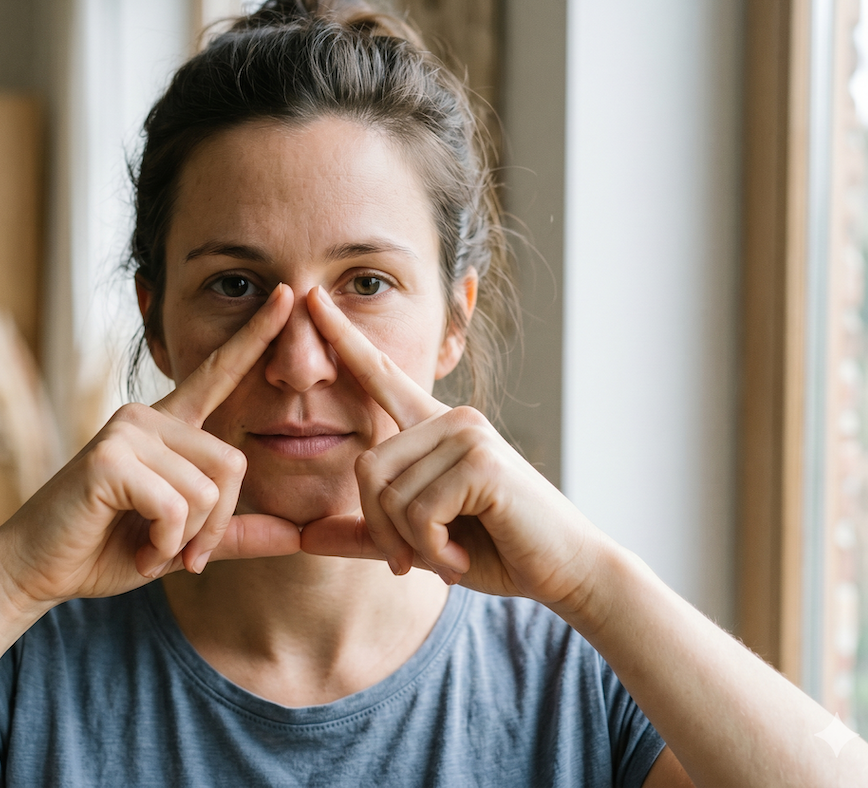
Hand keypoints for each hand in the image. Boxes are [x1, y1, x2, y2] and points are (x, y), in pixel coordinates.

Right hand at [0, 284, 301, 609]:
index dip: (255, 336)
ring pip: (206, 489)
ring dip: (187, 539)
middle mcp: (148, 416)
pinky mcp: (110, 458)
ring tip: (149, 548)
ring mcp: (127, 431)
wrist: (36, 569)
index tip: (287, 294)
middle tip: (183, 555)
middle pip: (232, 463)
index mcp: (168, 426)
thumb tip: (299, 536)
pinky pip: (175, 507)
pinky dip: (165, 543)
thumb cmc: (105, 549)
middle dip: (216, 523)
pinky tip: (137, 549)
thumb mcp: (182, 543)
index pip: (219, 374)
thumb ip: (235, 533)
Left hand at [298, 286, 608, 612]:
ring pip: (389, 494)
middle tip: (411, 559)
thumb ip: (366, 534)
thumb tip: (304, 537)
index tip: (312, 296)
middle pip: (367, 466)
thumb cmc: (496, 550)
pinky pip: (418, 511)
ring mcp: (468, 433)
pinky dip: (432, 547)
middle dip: (381, 528)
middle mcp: (450, 419)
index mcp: (434, 427)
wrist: (563, 570)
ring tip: (448, 553)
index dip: (343, 338)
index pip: (379, 375)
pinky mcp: (481, 460)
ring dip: (411, 543)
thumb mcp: (419, 542)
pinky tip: (461, 554)